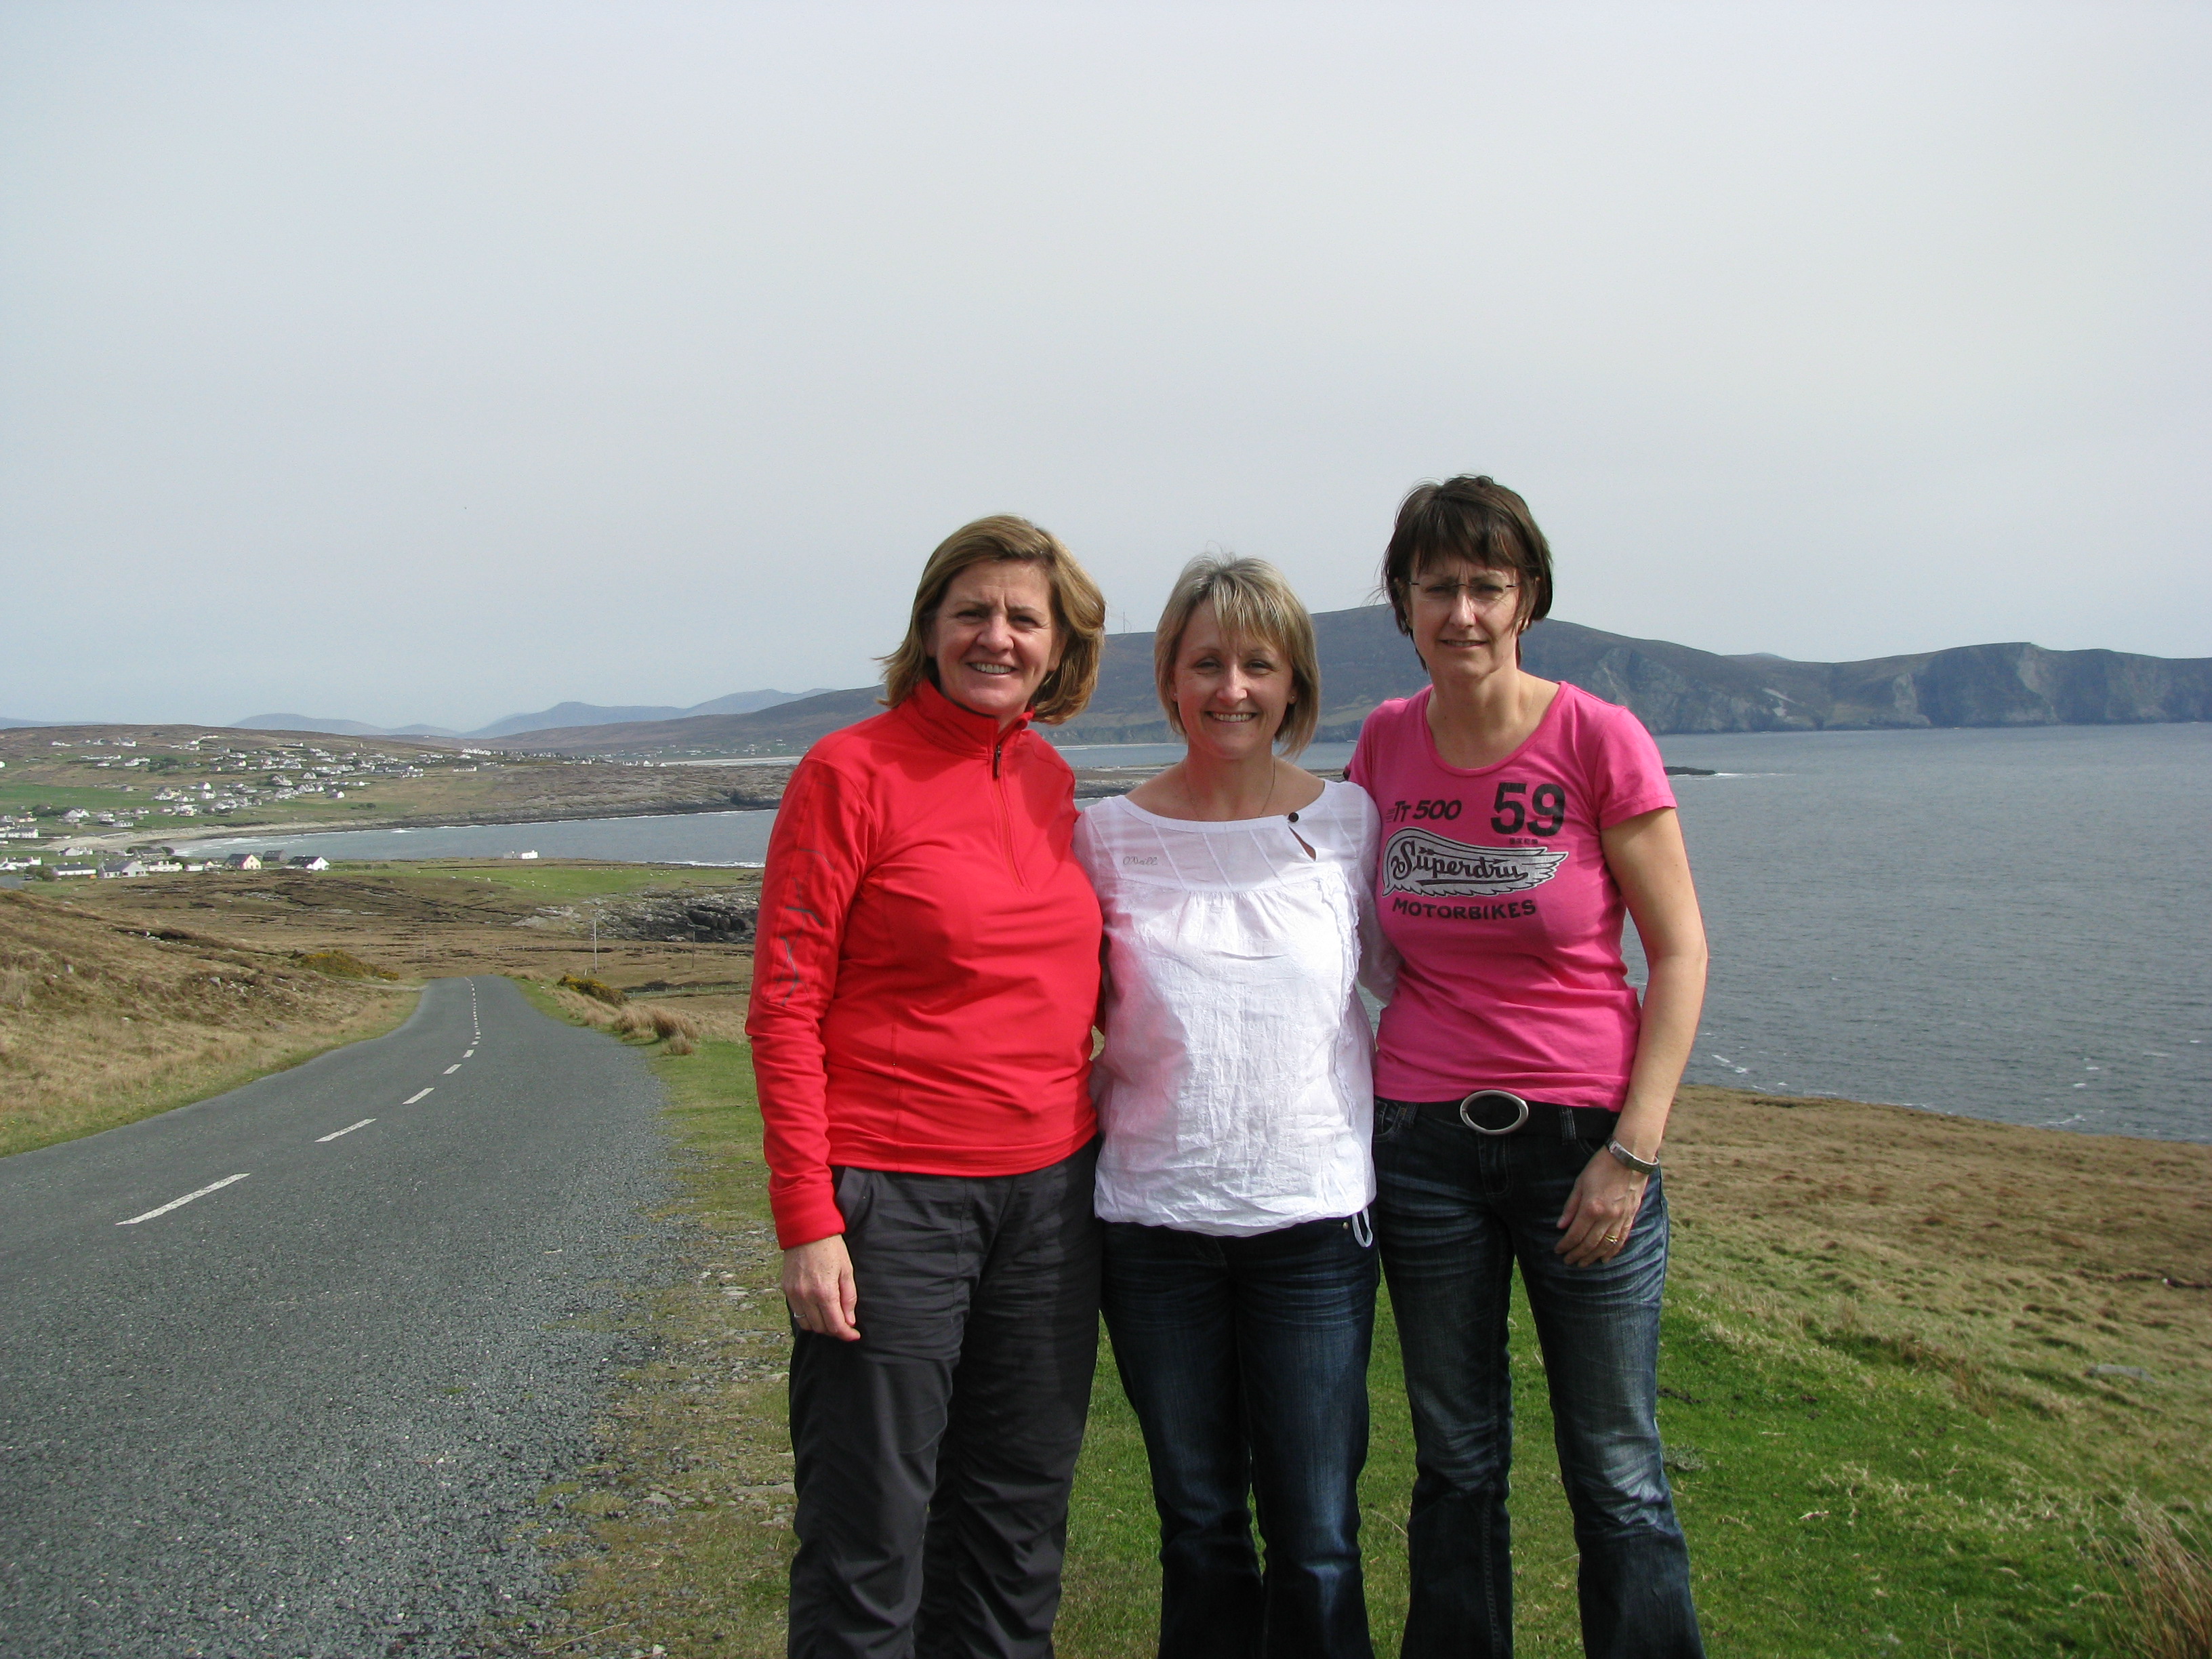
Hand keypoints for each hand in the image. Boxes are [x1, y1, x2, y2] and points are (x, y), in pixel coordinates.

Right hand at [782, 1234, 859, 1340]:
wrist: (806, 1229)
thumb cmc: (831, 1247)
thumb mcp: (846, 1270)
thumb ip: (848, 1298)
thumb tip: (850, 1321)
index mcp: (825, 1292)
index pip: (836, 1325)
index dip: (846, 1334)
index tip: (854, 1335)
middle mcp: (807, 1297)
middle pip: (821, 1328)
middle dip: (835, 1330)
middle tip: (845, 1324)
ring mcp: (794, 1294)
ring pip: (807, 1324)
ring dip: (820, 1326)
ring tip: (831, 1318)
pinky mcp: (786, 1289)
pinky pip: (796, 1313)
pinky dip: (807, 1317)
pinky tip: (817, 1309)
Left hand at [1555, 1148, 1648, 1267]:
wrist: (1630, 1158)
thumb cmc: (1601, 1166)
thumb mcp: (1580, 1183)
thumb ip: (1571, 1206)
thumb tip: (1561, 1226)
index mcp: (1591, 1208)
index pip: (1575, 1234)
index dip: (1565, 1245)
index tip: (1558, 1251)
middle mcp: (1607, 1217)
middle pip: (1590, 1244)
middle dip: (1577, 1255)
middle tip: (1568, 1262)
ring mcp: (1620, 1219)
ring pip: (1605, 1246)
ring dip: (1592, 1257)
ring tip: (1583, 1263)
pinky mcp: (1630, 1217)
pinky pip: (1621, 1240)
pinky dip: (1612, 1251)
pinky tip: (1605, 1259)